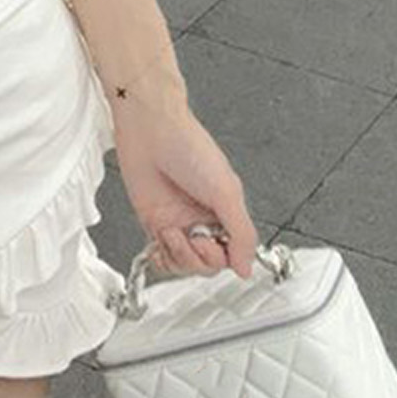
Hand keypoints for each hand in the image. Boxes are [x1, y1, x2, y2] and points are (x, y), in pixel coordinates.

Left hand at [113, 100, 258, 279]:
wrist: (148, 131)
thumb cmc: (187, 146)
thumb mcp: (226, 190)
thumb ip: (242, 233)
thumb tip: (247, 266)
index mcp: (225, 210)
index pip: (233, 253)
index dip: (224, 258)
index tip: (217, 245)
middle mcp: (202, 218)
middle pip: (209, 264)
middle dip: (201, 257)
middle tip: (195, 236)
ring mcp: (178, 222)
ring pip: (184, 264)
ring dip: (179, 255)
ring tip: (173, 232)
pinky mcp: (154, 222)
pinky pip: (161, 257)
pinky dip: (162, 258)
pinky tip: (161, 244)